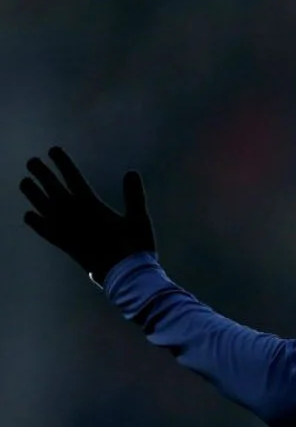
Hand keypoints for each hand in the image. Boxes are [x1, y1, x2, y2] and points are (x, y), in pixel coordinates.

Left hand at [19, 147, 154, 284]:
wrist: (124, 275)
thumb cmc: (135, 246)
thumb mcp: (140, 218)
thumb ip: (134, 195)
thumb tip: (132, 172)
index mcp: (91, 206)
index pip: (73, 178)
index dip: (63, 163)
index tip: (53, 150)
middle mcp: (73, 216)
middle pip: (52, 189)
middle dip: (42, 174)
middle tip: (32, 162)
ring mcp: (66, 231)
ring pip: (43, 207)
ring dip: (32, 194)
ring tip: (24, 182)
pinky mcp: (64, 245)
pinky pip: (44, 230)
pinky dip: (35, 222)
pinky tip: (29, 215)